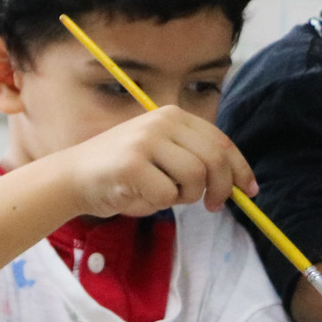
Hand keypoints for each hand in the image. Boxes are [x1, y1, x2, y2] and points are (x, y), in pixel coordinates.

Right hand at [55, 105, 254, 219]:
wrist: (72, 177)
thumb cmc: (122, 172)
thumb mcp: (162, 153)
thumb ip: (194, 158)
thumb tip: (238, 182)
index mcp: (172, 116)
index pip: (221, 141)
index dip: (240, 168)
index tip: (249, 190)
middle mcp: (160, 122)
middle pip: (214, 159)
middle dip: (221, 188)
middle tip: (213, 206)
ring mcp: (145, 141)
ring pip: (195, 177)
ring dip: (186, 196)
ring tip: (165, 195)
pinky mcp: (131, 164)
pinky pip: (167, 194)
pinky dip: (158, 204)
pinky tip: (139, 196)